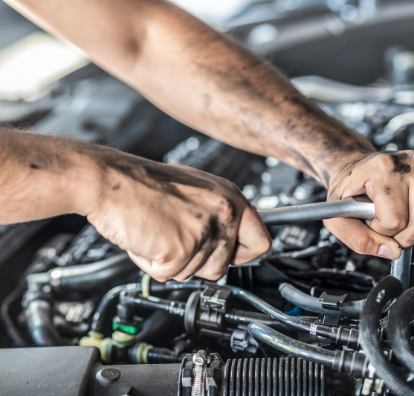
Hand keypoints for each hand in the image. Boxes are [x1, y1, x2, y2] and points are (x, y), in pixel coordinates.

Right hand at [85, 152, 271, 281]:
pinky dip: (152, 264)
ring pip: (194, 273)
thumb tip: (230, 240)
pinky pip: (168, 275)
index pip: (261, 241)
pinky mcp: (180, 249)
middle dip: (197, 261)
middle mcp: (223, 213)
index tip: (232, 256)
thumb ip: (217, 215)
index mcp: (230, 197)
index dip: (243, 254)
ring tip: (158, 231)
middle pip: (223, 266)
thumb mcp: (196, 190)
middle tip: (176, 237)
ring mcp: (203, 231)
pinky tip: (147, 238)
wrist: (111, 180)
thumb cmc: (145, 184)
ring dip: (172, 261)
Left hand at [323, 150, 413, 259]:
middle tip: (387, 224)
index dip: (381, 229)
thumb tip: (393, 252)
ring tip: (400, 214)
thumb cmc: (350, 190)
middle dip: (402, 236)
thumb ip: (357, 238)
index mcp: (382, 168)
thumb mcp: (338, 215)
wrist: (359, 168)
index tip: (372, 219)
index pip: (394, 220)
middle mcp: (410, 162)